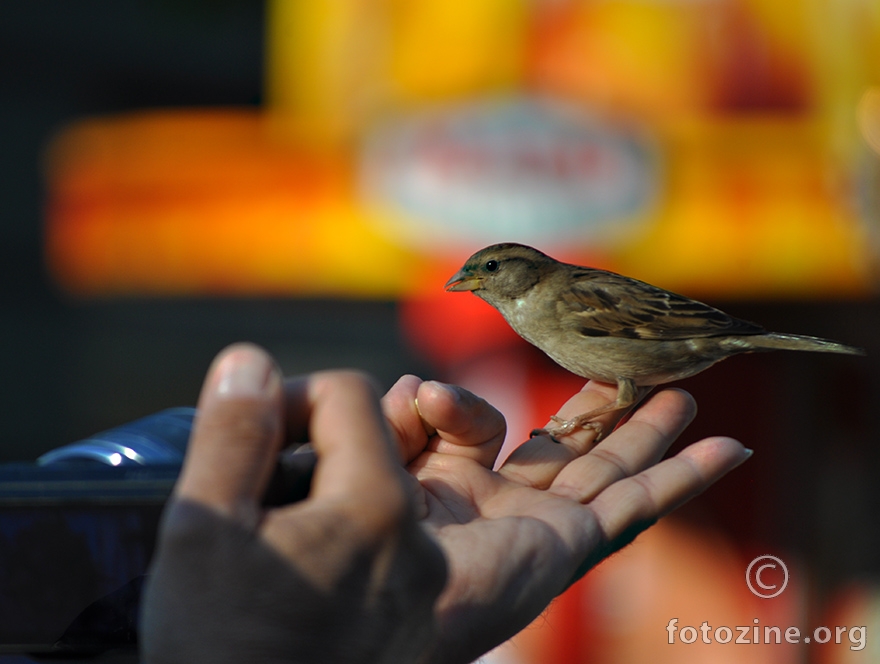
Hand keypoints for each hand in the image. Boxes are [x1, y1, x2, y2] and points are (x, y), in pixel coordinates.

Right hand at [142, 343, 446, 663]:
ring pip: (400, 482)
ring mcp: (425, 583)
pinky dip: (367, 512)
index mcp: (374, 509)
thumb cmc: (216, 646)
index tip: (250, 432)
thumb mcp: (201, 531)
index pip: (349, 395)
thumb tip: (251, 360)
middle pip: (386, 436)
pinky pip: (403, 533)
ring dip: (352, 467)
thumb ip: (233, 435)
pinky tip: (312, 538)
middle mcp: (418, 543)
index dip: (292, 397)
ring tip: (288, 499)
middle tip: (270, 462)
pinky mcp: (417, 614)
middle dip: (329, 430)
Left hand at [383, 376, 750, 663]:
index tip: (425, 398)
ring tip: (682, 396)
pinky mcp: (575, 545)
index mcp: (451, 485)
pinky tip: (729, 450)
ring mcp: (544, 527)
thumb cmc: (357, 532)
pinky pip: (638, 507)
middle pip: (565, 448)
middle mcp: (503, 506)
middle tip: (625, 369)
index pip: (480, 426)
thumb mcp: (378, 457)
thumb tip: (421, 385)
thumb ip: (404, 415)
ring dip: (648, 433)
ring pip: (611, 471)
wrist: (377, 600)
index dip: (458, 405)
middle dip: (598, 409)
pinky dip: (686, 478)